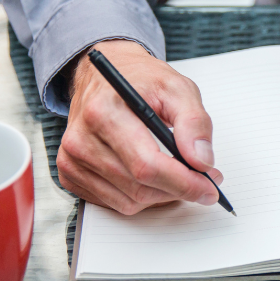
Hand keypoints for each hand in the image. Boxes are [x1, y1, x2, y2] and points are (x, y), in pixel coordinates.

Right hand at [57, 39, 222, 214]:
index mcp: (104, 111)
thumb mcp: (177, 88)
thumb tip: (202, 161)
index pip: (147, 165)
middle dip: (178, 190)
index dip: (183, 183)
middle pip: (140, 188)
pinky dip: (140, 198)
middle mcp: (82, 138)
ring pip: (129, 202)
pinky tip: (150, 177)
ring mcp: (72, 160)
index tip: (208, 188)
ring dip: (161, 195)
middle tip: (202, 180)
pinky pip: (115, 204)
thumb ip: (195, 123)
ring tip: (177, 175)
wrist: (103, 77)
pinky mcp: (71, 174)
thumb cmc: (139, 81)